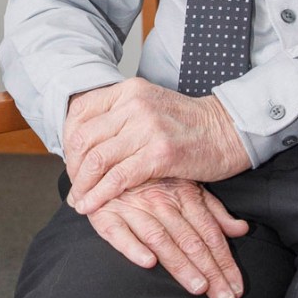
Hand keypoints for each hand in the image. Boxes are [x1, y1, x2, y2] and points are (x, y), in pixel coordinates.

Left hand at [65, 76, 250, 215]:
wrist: (230, 131)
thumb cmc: (189, 124)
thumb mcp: (150, 107)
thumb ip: (119, 117)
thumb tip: (84, 141)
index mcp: (128, 90)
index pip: (79, 114)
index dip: (68, 143)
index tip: (72, 163)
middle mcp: (134, 104)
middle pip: (83, 139)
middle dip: (74, 168)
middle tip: (75, 187)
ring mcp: (147, 127)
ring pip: (97, 160)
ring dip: (83, 185)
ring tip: (80, 201)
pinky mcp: (159, 153)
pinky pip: (118, 178)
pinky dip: (99, 195)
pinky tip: (91, 206)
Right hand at [86, 180, 248, 297]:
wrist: (106, 159)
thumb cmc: (150, 177)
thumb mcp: (187, 185)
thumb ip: (213, 211)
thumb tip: (241, 229)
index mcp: (183, 195)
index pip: (209, 233)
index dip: (225, 261)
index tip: (236, 288)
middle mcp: (160, 202)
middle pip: (191, 241)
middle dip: (210, 271)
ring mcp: (132, 208)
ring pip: (161, 238)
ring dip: (180, 264)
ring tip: (198, 287)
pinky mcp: (105, 214)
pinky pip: (118, 233)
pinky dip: (133, 247)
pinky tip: (148, 262)